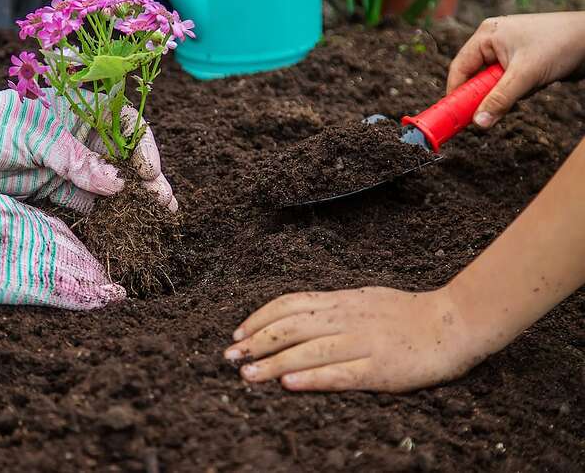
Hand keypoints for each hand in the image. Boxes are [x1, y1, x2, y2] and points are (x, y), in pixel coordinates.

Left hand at [0, 46, 175, 213]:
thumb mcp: (31, 133)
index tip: (149, 174)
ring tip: (155, 224)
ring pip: (110, 186)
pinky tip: (122, 233)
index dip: (145, 148)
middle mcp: (80, 139)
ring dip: (132, 204)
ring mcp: (68, 167)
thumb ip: (72, 157)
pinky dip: (104, 220)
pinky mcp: (54, 191)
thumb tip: (116, 184)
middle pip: (125, 159)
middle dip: (148, 182)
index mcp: (81, 112)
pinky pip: (86, 207)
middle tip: (165, 206)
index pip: (127, 125)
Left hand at [224, 287, 481, 391]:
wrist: (454, 323)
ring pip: (309, 351)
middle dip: (256, 341)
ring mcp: (363, 343)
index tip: (238, 330)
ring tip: (247, 374)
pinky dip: (312, 378)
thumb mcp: (364, 299)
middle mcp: (347, 319)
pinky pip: (340, 373)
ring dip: (273, 363)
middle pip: (291, 327)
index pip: (290, 304)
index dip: (260, 317)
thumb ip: (333, 307)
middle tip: (229, 355)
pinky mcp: (380, 368)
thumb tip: (297, 314)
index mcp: (342, 301)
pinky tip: (289, 383)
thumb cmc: (408, 313)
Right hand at [447, 12, 584, 128]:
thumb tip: (478, 123)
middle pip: (476, 77)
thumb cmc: (561, 44)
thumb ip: (499, 100)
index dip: (456, 92)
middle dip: (488, 93)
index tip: (455, 115)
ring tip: (529, 86)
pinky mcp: (521, 60)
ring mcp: (507, 50)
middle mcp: (493, 41)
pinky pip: (509, 83)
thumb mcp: (525, 75)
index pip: (460, 68)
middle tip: (493, 109)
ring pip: (494, 83)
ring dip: (508, 92)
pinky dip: (519, 90)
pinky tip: (535, 84)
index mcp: (487, 35)